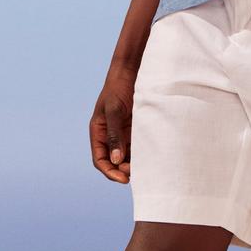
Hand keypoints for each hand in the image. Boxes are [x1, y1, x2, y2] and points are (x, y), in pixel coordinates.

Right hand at [90, 65, 136, 182]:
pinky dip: (143, 154)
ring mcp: (123, 133)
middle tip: (137, 174)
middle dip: (123, 171)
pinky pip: (138, 146)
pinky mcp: (136, 129)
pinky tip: (152, 157)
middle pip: (114, 161)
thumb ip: (114, 135)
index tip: (123, 179)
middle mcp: (110, 136)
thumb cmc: (118, 88)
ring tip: (146, 168)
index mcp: (98, 132)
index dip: (110, 172)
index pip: (100, 159)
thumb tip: (116, 160)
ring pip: (127, 156)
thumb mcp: (114, 111)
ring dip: (134, 164)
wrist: (132, 72)